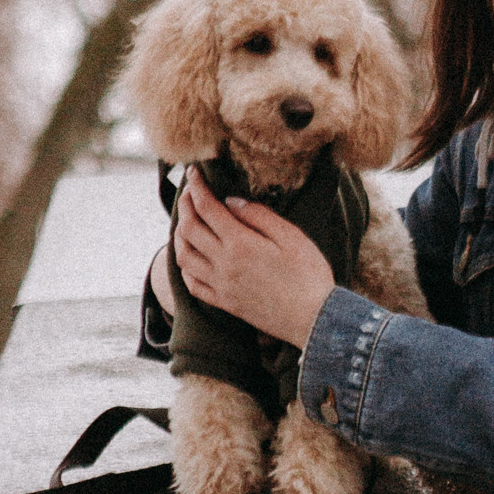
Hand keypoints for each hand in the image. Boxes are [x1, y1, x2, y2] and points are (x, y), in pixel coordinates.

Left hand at [171, 169, 336, 351]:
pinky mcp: (225, 303)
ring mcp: (221, 286)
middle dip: (185, 205)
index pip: (207, 207)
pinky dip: (186, 267)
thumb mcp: (291, 236)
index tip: (193, 172)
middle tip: (189, 193)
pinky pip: (193, 285)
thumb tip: (231, 201)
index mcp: (240, 243)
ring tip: (187, 223)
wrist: (314, 320)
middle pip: (189, 228)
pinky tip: (193, 259)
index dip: (196, 186)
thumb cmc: (309, 275)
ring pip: (184, 256)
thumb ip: (259, 216)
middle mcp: (223, 264)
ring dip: (180, 235)